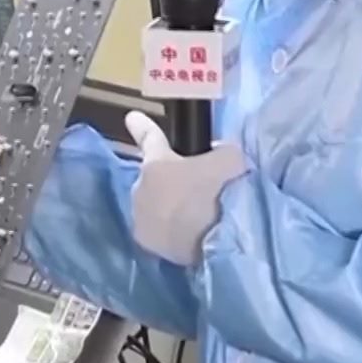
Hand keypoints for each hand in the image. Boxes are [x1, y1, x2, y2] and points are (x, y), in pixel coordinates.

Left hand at [124, 111, 247, 265]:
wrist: (216, 241)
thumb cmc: (220, 193)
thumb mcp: (230, 161)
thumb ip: (222, 151)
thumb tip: (220, 152)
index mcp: (157, 163)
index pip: (149, 138)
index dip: (142, 127)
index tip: (131, 118)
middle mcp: (140, 188)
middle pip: (153, 179)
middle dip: (168, 181)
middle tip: (193, 191)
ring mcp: (139, 218)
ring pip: (152, 206)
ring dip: (167, 208)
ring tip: (193, 217)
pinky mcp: (146, 244)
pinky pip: (157, 231)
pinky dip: (168, 231)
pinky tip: (188, 235)